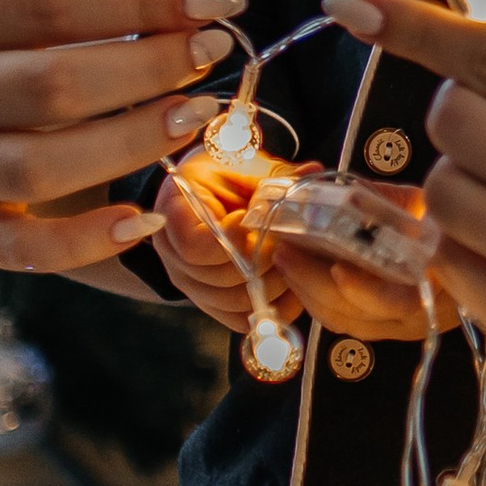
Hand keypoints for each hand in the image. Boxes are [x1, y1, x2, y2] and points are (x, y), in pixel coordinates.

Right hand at [0, 0, 246, 276]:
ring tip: (196, 116)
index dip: (143, 2)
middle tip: (214, 52)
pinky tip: (144, 222)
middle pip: (52, 85)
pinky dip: (84, 243)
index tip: (216, 0)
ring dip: (131, 143)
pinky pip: (22, 249)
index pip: (51, 4)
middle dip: (149, 69)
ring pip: (41, 168)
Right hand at [155, 155, 432, 345]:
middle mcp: (173, 255)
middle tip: (287, 240)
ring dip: (272, 284)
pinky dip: (272, 307)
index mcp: (173, 213)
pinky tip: (291, 284)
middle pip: (219, 279)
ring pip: (234, 303)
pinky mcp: (211, 303)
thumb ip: (275, 176)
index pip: (193, 247)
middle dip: (263, 261)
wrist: (212, 193)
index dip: (230, 241)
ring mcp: (191, 284)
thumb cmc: (227, 174)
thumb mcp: (247, 166)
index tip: (250, 218)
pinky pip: (242, 319)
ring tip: (293, 259)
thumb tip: (311, 173)